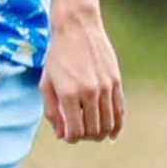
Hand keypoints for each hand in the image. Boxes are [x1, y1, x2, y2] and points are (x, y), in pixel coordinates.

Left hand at [42, 9, 123, 142]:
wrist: (76, 29)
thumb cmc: (57, 57)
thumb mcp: (46, 83)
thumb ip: (52, 111)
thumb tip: (62, 136)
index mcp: (69, 94)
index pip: (76, 130)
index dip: (72, 138)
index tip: (68, 136)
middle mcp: (89, 92)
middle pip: (94, 130)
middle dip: (86, 137)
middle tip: (79, 134)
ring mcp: (106, 87)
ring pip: (109, 123)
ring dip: (101, 134)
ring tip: (93, 134)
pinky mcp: (116, 82)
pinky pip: (120, 110)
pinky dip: (117, 125)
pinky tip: (112, 134)